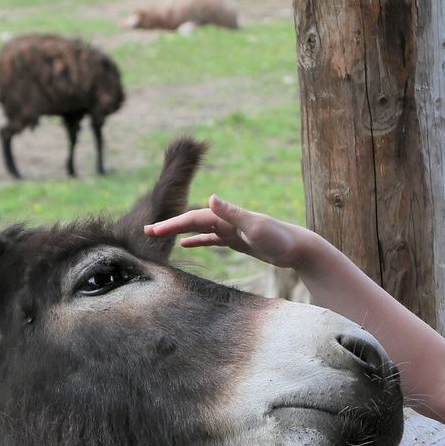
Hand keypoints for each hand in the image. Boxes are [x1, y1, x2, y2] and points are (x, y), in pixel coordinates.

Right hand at [145, 196, 308, 268]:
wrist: (299, 248)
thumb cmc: (280, 238)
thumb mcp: (255, 226)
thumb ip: (233, 212)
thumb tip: (211, 197)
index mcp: (227, 216)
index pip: (193, 218)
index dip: (172, 224)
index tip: (153, 230)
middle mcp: (226, 220)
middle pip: (191, 221)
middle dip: (169, 226)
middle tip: (146, 231)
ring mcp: (231, 229)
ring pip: (198, 229)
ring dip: (179, 231)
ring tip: (159, 235)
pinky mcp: (237, 240)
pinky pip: (211, 239)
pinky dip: (197, 240)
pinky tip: (186, 244)